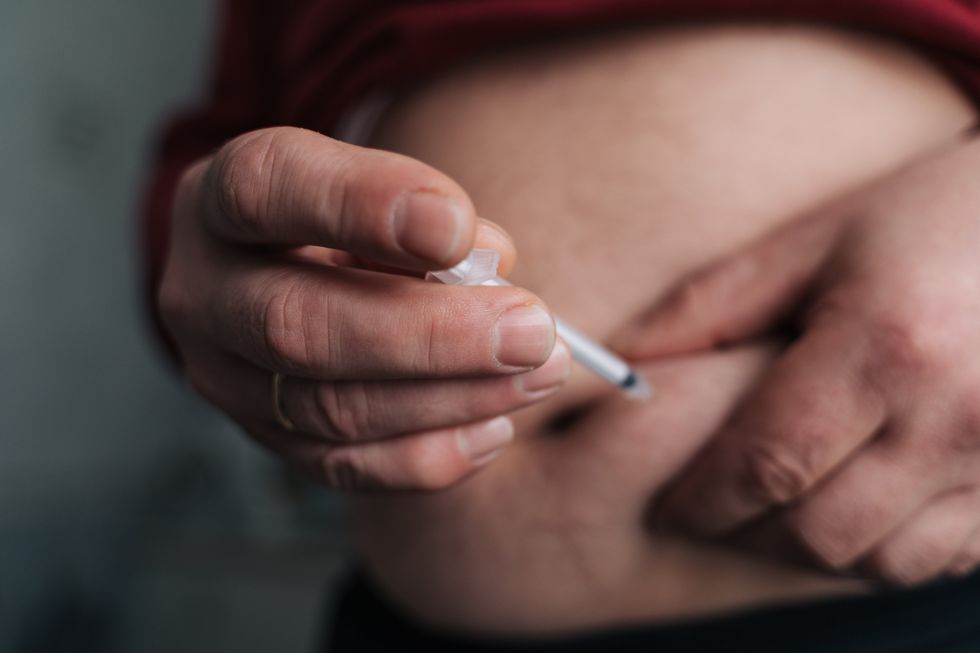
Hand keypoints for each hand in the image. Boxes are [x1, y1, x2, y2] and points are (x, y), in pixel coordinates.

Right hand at [159, 127, 569, 490]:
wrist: (300, 269)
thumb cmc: (358, 218)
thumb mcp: (381, 188)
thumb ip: (428, 212)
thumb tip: (489, 265)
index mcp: (223, 199)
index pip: (267, 188)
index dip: (361, 205)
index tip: (457, 226)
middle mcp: (204, 291)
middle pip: (296, 324)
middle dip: (428, 334)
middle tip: (529, 329)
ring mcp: (227, 377)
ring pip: (329, 408)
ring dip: (450, 397)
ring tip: (538, 372)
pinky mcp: (268, 436)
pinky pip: (344, 467)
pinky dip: (428, 456)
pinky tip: (494, 427)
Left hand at [614, 134, 979, 584]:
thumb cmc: (932, 217)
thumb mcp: (817, 240)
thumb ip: (712, 305)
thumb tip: (624, 364)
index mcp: (889, 346)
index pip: (768, 462)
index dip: (703, 501)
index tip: (668, 508)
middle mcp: (957, 417)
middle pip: (818, 531)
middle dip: (744, 534)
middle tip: (709, 513)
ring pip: (882, 563)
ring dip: (809, 551)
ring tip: (771, 512)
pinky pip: (946, 559)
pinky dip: (883, 552)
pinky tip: (849, 510)